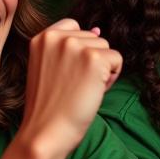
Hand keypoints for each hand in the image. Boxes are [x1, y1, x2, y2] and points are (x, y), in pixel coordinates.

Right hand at [17, 20, 122, 158]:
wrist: (46, 131)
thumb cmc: (49, 106)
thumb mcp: (48, 67)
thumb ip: (68, 47)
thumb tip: (98, 29)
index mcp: (42, 37)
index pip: (74, 27)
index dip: (78, 51)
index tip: (67, 73)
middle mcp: (56, 36)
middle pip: (93, 38)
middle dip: (91, 61)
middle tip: (73, 85)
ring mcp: (75, 46)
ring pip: (106, 48)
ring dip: (102, 69)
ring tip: (82, 89)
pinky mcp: (93, 58)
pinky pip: (117, 60)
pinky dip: (112, 77)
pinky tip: (93, 91)